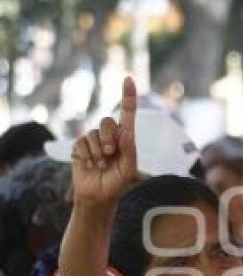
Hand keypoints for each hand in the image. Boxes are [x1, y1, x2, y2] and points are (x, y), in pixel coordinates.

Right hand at [72, 77, 137, 206]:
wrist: (98, 196)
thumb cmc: (117, 183)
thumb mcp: (129, 169)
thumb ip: (129, 150)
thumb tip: (126, 131)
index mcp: (125, 139)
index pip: (127, 114)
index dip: (128, 97)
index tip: (128, 80)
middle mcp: (110, 136)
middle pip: (108, 122)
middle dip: (109, 137)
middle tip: (110, 153)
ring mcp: (94, 140)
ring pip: (94, 133)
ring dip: (98, 151)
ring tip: (101, 165)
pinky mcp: (80, 146)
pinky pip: (82, 142)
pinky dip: (88, 155)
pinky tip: (90, 165)